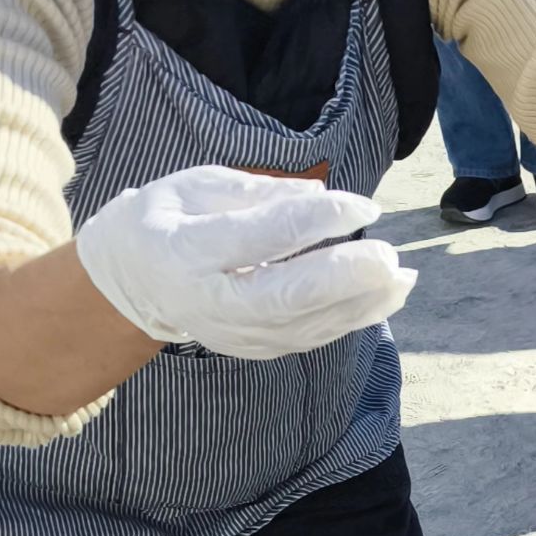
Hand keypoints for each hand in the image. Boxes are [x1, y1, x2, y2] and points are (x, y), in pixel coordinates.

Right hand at [75, 164, 413, 357]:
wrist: (132, 282)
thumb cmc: (168, 220)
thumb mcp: (196, 187)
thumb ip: (256, 192)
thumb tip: (320, 196)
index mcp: (186, 252)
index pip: (262, 238)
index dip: (318, 221)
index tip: (363, 206)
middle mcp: (210, 302)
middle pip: (286, 297)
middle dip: (344, 277)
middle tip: (389, 257)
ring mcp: (234, 333)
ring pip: (307, 326)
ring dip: (362, 304)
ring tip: (404, 278)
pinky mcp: (256, 348)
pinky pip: (312, 337)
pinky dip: (354, 318)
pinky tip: (388, 297)